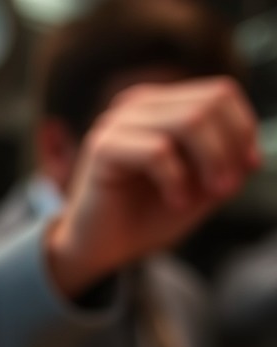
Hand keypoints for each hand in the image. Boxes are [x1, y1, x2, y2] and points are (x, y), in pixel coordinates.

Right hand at [46, 77, 260, 297]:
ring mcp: (118, 122)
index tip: (247, 169)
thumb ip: (225, 166)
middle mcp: (139, 105)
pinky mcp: (103, 147)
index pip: (218, 93)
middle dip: (230, 147)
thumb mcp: (199, 189)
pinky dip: (177, 180)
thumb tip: (250, 154)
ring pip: (189, 121)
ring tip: (207, 196)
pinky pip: (158, 151)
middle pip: (210, 102)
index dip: (243, 129)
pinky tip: (176, 202)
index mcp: (161, 106)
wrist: (98, 250)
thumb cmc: (143, 220)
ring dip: (210, 162)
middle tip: (226, 188)